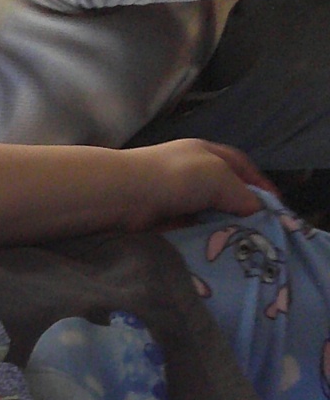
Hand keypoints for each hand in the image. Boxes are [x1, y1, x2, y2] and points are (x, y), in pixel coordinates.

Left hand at [119, 139, 277, 231]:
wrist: (122, 196)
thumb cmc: (175, 177)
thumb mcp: (219, 178)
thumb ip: (241, 194)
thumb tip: (256, 209)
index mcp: (207, 152)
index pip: (242, 166)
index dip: (260, 184)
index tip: (275, 205)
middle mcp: (190, 171)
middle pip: (224, 190)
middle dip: (240, 208)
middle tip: (259, 230)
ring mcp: (173, 194)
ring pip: (206, 211)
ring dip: (220, 224)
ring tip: (239, 242)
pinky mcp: (160, 217)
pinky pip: (187, 227)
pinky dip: (200, 234)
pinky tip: (212, 247)